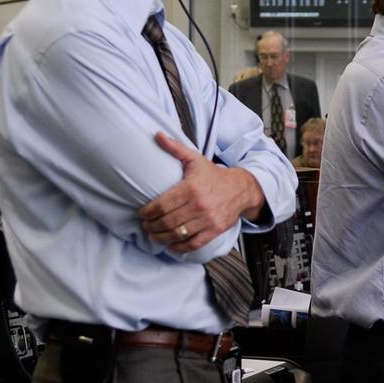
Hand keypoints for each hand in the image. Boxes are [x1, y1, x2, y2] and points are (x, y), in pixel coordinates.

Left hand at [140, 132, 265, 252]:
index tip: (142, 213)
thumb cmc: (214, 175)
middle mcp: (199, 205)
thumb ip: (175, 149)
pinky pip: (193, 244)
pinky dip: (179, 247)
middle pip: (167, 221)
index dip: (148, 212)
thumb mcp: (195, 160)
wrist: (241, 189)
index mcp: (191, 188)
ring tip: (153, 235)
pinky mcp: (214, 230)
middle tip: (146, 225)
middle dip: (152, 226)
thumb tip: (157, 135)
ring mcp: (208, 219)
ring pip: (178, 234)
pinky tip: (170, 245)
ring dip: (161, 237)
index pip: (162, 205)